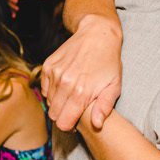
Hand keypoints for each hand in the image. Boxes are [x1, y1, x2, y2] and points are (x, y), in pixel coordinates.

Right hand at [40, 12, 122, 130]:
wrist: (97, 34)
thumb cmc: (108, 61)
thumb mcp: (114, 84)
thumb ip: (104, 106)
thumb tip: (96, 125)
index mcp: (81, 92)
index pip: (63, 123)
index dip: (69, 125)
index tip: (76, 120)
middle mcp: (65, 84)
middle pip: (54, 115)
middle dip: (63, 115)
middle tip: (75, 108)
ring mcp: (54, 74)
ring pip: (49, 102)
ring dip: (58, 102)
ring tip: (73, 94)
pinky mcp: (48, 66)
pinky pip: (45, 88)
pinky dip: (53, 90)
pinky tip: (66, 84)